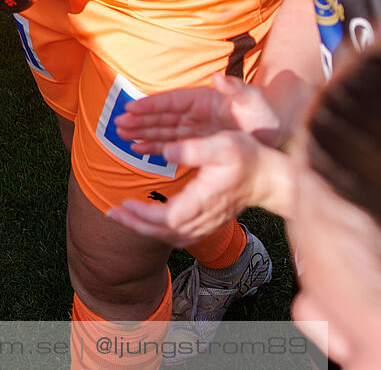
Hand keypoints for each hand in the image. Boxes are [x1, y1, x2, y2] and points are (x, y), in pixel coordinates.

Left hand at [104, 130, 295, 246]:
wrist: (269, 178)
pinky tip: (147, 218)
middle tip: (111, 212)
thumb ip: (194, 149)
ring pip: (170, 236)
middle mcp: (203, 218)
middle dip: (135, 224)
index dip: (143, 215)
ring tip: (122, 215)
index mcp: (203, 201)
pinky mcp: (207, 222)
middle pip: (163, 232)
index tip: (123, 203)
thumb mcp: (223, 145)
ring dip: (144, 228)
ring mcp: (206, 223)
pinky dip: (158, 229)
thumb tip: (166, 150)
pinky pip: (178, 234)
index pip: (167, 219)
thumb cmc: (248, 158)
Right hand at [114, 74, 282, 152]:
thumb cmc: (266, 118)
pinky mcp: (197, 142)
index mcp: (204, 100)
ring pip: (163, 129)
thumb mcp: (255, 102)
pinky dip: (155, 145)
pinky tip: (139, 149)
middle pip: (162, 115)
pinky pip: (172, 143)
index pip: (172, 102)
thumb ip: (238, 89)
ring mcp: (195, 127)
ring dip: (143, 132)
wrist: (277, 136)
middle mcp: (196, 113)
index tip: (131, 107)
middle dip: (140, 119)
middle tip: (118, 124)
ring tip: (122, 135)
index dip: (151, 105)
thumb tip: (217, 77)